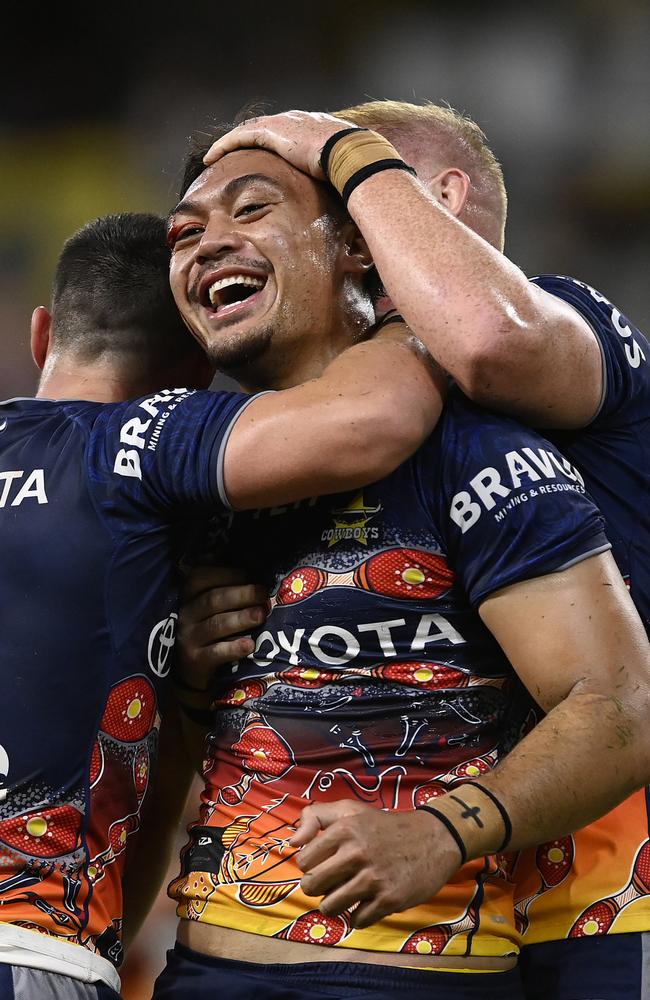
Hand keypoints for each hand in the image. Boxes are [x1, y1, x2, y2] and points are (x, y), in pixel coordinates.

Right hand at [176, 566, 267, 689]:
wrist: (189, 669)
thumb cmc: (207, 627)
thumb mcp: (208, 604)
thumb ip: (224, 585)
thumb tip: (253, 565)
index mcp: (189, 595)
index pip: (202, 577)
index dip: (229, 574)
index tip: (251, 576)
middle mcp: (186, 614)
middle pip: (213, 600)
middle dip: (241, 594)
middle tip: (263, 594)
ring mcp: (189, 638)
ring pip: (216, 625)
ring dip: (241, 618)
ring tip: (260, 614)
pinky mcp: (196, 660)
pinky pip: (216, 653)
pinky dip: (233, 648)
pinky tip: (249, 645)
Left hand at [203, 110, 358, 178]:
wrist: (353, 155)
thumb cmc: (355, 168)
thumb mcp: (345, 171)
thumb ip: (337, 177)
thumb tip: (343, 198)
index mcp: (315, 126)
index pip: (287, 131)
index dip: (272, 141)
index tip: (264, 155)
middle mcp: (297, 119)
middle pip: (264, 127)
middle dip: (247, 139)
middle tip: (233, 153)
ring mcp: (284, 122)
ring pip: (248, 130)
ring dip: (230, 143)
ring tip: (215, 156)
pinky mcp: (272, 132)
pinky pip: (240, 137)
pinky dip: (224, 146)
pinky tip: (212, 156)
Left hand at [290, 800, 462, 928]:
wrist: (433, 838)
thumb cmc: (384, 825)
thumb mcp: (350, 810)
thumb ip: (316, 816)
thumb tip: (292, 842)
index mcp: (344, 829)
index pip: (303, 861)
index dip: (311, 866)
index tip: (324, 864)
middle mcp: (356, 853)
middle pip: (311, 886)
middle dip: (318, 888)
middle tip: (332, 882)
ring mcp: (373, 878)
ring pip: (330, 907)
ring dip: (335, 905)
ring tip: (346, 895)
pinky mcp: (389, 900)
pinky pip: (357, 920)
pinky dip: (358, 915)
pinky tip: (367, 903)